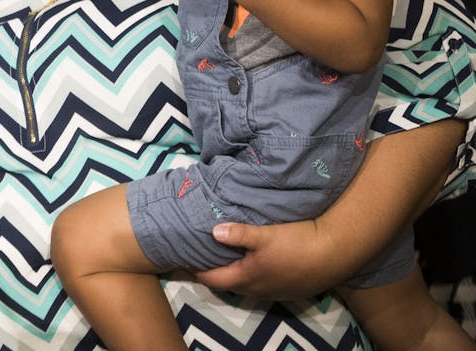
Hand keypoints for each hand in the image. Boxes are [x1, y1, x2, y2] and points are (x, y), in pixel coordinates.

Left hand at [194, 220, 345, 298]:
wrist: (336, 254)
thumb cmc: (296, 243)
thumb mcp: (264, 234)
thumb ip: (237, 234)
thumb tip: (213, 231)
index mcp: (247, 278)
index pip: (213, 279)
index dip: (198, 270)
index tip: (187, 258)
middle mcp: (259, 291)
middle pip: (229, 284)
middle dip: (216, 271)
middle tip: (205, 254)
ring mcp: (276, 293)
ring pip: (248, 286)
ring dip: (236, 273)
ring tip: (228, 256)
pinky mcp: (291, 290)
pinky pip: (264, 285)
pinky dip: (254, 275)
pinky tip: (257, 261)